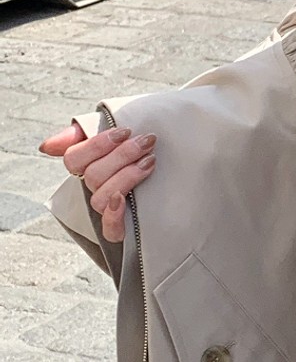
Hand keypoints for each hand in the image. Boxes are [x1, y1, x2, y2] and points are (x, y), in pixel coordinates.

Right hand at [39, 123, 156, 243]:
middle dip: (122, 155)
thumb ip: (80, 134)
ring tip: (150, 161)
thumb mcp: (116, 136)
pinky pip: (109, 230)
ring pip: (101, 197)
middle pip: (93, 175)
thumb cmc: (141, 153)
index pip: (74, 159)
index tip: (125, 131)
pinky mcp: (122, 231)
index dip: (97, 145)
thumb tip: (46, 148)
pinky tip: (123, 200)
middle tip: (148, 142)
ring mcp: (107, 211)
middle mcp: (93, 190)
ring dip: (126, 177)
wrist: (182, 180)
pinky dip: (114, 215)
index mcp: (88, 168)